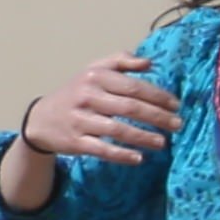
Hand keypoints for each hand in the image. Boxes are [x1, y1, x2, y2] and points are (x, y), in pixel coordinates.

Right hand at [14, 52, 180, 167]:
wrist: (42, 119)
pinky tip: (139, 158)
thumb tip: (149, 62)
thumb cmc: (76, 93)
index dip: (157, 96)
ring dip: (143, 137)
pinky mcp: (75, 142)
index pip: (133, 86)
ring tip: (163, 143)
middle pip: (129, 107)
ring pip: (117, 129)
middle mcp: (87, 97)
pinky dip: (122, 155)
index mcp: (95, 77)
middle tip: (177, 124)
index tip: (175, 105)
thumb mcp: (94, 70)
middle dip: (156, 117)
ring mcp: (81, 120)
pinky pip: (102, 149)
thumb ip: (120, 61)